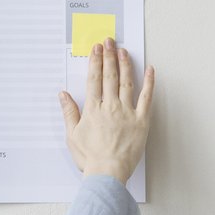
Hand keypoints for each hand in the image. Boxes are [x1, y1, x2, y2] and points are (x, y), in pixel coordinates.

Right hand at [59, 38, 154, 183]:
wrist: (107, 173)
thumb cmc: (90, 157)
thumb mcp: (72, 135)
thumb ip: (69, 112)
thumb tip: (63, 95)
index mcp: (93, 109)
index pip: (94, 79)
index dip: (95, 62)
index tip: (96, 49)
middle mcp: (110, 107)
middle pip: (109, 76)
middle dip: (108, 56)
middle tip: (108, 42)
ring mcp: (127, 113)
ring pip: (126, 83)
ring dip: (125, 64)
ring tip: (123, 50)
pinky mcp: (141, 121)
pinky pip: (147, 99)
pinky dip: (149, 83)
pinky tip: (150, 70)